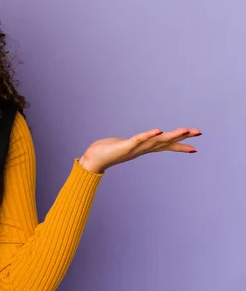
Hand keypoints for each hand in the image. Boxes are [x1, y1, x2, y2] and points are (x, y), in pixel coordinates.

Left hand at [79, 127, 201, 173]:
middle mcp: (141, 149)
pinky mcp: (124, 146)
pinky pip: (138, 140)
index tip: (195, 149)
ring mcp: (134, 148)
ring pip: (156, 141)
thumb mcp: (123, 146)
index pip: (164, 147)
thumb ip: (132, 144)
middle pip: (165, 142)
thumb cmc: (105, 152)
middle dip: (182, 137)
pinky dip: (148, 135)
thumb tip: (136, 143)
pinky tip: (158, 131)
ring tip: (184, 129)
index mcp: (143, 148)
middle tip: (198, 132)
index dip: (179, 147)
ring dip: (170, 135)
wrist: (91, 160)